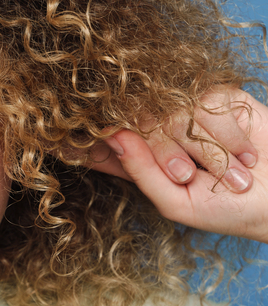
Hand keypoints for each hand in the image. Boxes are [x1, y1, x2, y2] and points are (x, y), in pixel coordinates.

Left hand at [94, 88, 267, 242]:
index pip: (101, 142)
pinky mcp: (217, 96)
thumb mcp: (176, 202)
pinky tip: (243, 154)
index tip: (62, 138)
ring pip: (171, 110)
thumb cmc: (229, 209)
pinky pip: (206, 100)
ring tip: (229, 174)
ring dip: (203, 146)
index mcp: (139, 160)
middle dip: (163, 149)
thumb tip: (111, 135)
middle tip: (189, 174)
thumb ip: (141, 172)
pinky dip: (225, 131)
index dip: (83, 136)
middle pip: (135, 121)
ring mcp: (187, 111)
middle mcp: (158, 131)